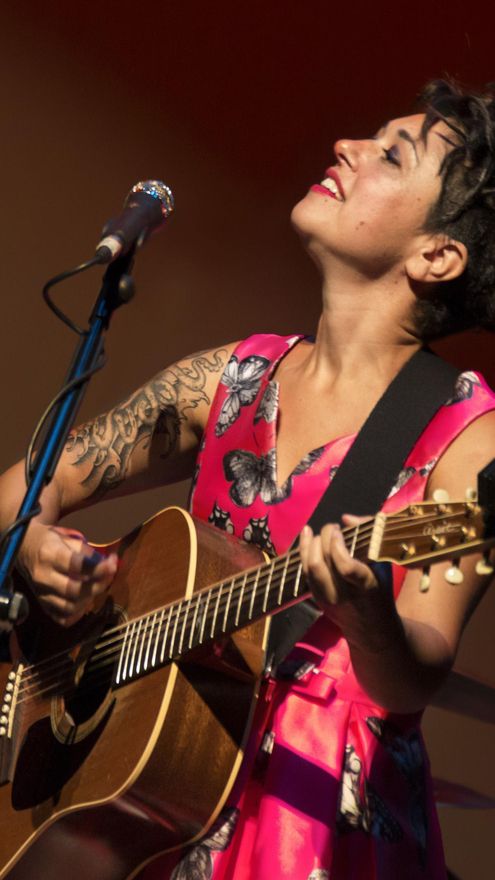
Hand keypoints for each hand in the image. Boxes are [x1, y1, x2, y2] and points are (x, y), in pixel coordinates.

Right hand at [19, 522, 117, 626]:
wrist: (24, 549)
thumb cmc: (49, 541)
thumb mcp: (67, 537)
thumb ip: (86, 551)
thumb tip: (106, 564)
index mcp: (49, 554)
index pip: (76, 565)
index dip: (98, 568)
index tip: (112, 564)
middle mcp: (43, 576)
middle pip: (74, 590)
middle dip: (98, 585)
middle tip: (109, 575)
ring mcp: (41, 593)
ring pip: (69, 607)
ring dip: (89, 599)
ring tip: (97, 586)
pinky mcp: (42, 604)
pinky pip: (61, 618)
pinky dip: (76, 614)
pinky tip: (84, 601)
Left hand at [299, 516, 394, 645]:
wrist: (372, 628)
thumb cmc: (381, 590)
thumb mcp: (383, 565)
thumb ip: (370, 537)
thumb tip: (346, 518)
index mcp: (366, 586)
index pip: (345, 567)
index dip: (337, 546)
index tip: (340, 531)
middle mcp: (344, 594)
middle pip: (321, 563)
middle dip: (323, 538)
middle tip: (332, 528)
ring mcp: (328, 598)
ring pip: (309, 568)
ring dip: (310, 544)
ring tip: (320, 534)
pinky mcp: (317, 599)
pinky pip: (305, 572)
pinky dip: (304, 552)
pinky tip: (308, 537)